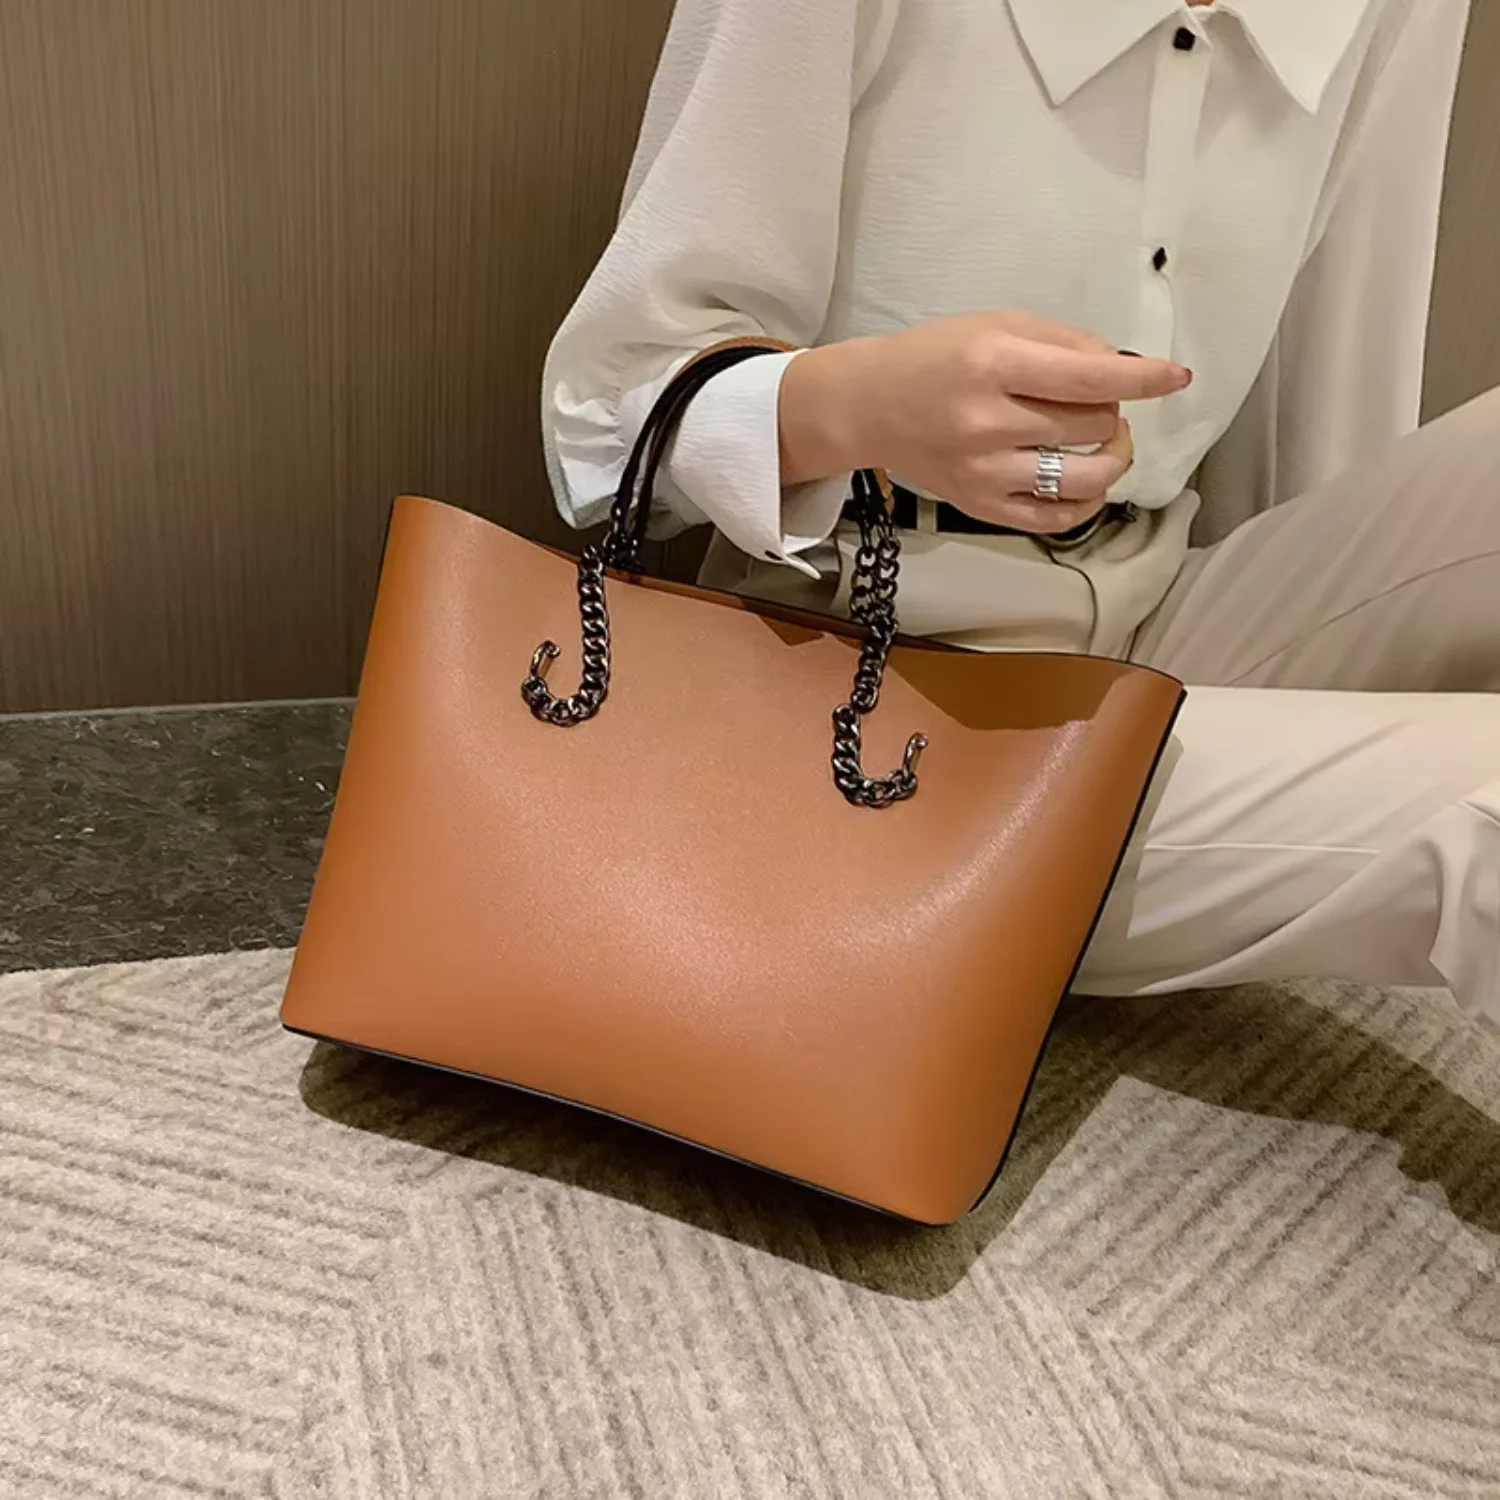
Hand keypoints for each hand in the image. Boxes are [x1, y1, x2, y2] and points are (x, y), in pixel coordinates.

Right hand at [779, 312, 1189, 534]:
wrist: (868, 406)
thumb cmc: (936, 357)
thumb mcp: (995, 325)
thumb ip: (1062, 343)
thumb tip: (1123, 368)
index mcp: (995, 365)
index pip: (1091, 379)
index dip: (1144, 380)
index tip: (1176, 378)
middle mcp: (990, 423)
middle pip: (1092, 425)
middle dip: (1110, 410)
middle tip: (1093, 401)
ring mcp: (985, 472)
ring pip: (1084, 477)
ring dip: (1110, 457)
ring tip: (1103, 441)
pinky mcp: (980, 506)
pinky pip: (1055, 519)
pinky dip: (1085, 502)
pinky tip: (1086, 481)